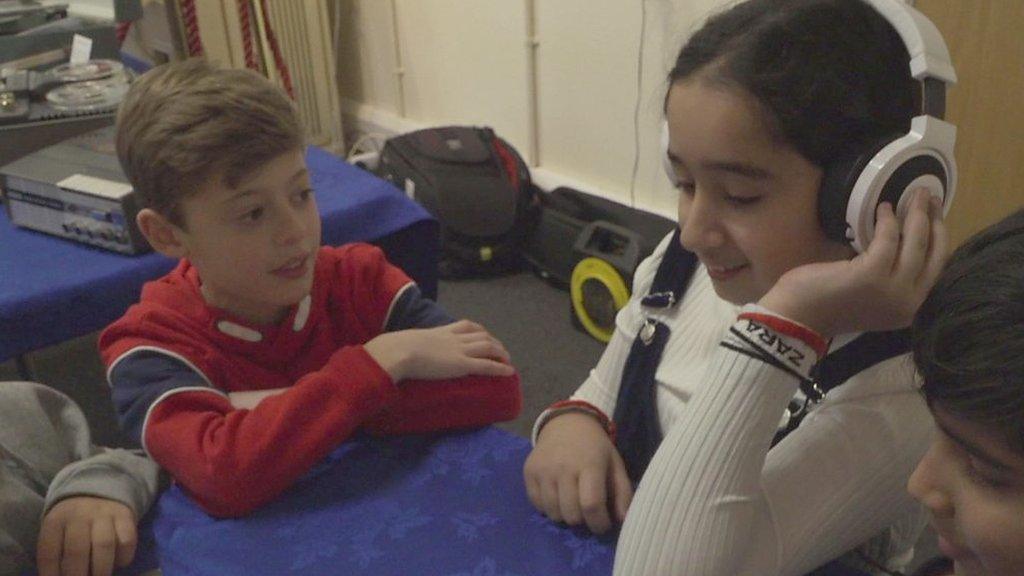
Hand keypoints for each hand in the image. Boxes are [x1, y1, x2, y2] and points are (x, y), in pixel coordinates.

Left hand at [37, 496, 137, 575]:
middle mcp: (79, 515)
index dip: (51, 574)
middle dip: (77, 575)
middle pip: (77, 551)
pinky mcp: (125, 516)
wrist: (97, 490)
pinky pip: (127, 540)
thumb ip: (55, 554)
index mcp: (55, 521)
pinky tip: (118, 563)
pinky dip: (123, 557)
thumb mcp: (55, 530)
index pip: (49, 553)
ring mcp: (104, 514)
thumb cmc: (72, 521)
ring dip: (101, 570)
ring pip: (104, 546)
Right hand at [364, 319, 514, 381]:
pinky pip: (486, 365)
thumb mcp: (407, 341)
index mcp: (441, 331)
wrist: (399, 351)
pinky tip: (509, 372)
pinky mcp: (461, 365)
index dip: (479, 330)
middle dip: (494, 342)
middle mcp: (454, 338)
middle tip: (501, 351)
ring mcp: (459, 350)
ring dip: (501, 353)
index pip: (466, 325)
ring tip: (508, 361)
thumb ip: (411, 344)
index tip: (484, 335)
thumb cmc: (396, 348)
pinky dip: (500, 368)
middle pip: (482, 335)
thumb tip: (400, 350)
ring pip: (488, 347)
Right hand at [523, 412, 632, 533]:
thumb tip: (622, 520)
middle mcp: (563, 467)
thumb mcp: (615, 464)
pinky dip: (548, 507)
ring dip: (565, 515)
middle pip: (571, 514)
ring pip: (553, 513)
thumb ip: (622, 493)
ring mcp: (543, 470)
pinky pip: (537, 505)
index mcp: (589, 464)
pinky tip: (556, 495)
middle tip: (586, 511)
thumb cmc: (595, 447)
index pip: (591, 504)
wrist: (567, 423)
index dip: (598, 523)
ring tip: (571, 503)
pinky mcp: (529, 472)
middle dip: (582, 520)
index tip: (602, 525)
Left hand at [759, 189, 947, 337]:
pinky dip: (888, 220)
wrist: (796, 318)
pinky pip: (888, 239)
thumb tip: (900, 240)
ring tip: (916, 194)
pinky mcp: (872, 275)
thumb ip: (889, 277)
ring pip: (916, 243)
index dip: (940, 239)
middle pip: (934, 254)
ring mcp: (892, 290)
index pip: (936, 269)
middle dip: (936, 222)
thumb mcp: (870, 295)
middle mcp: (908, 303)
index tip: (937, 217)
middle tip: (930, 197)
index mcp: (908, 309)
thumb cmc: (826, 303)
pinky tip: (882, 207)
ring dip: (918, 214)